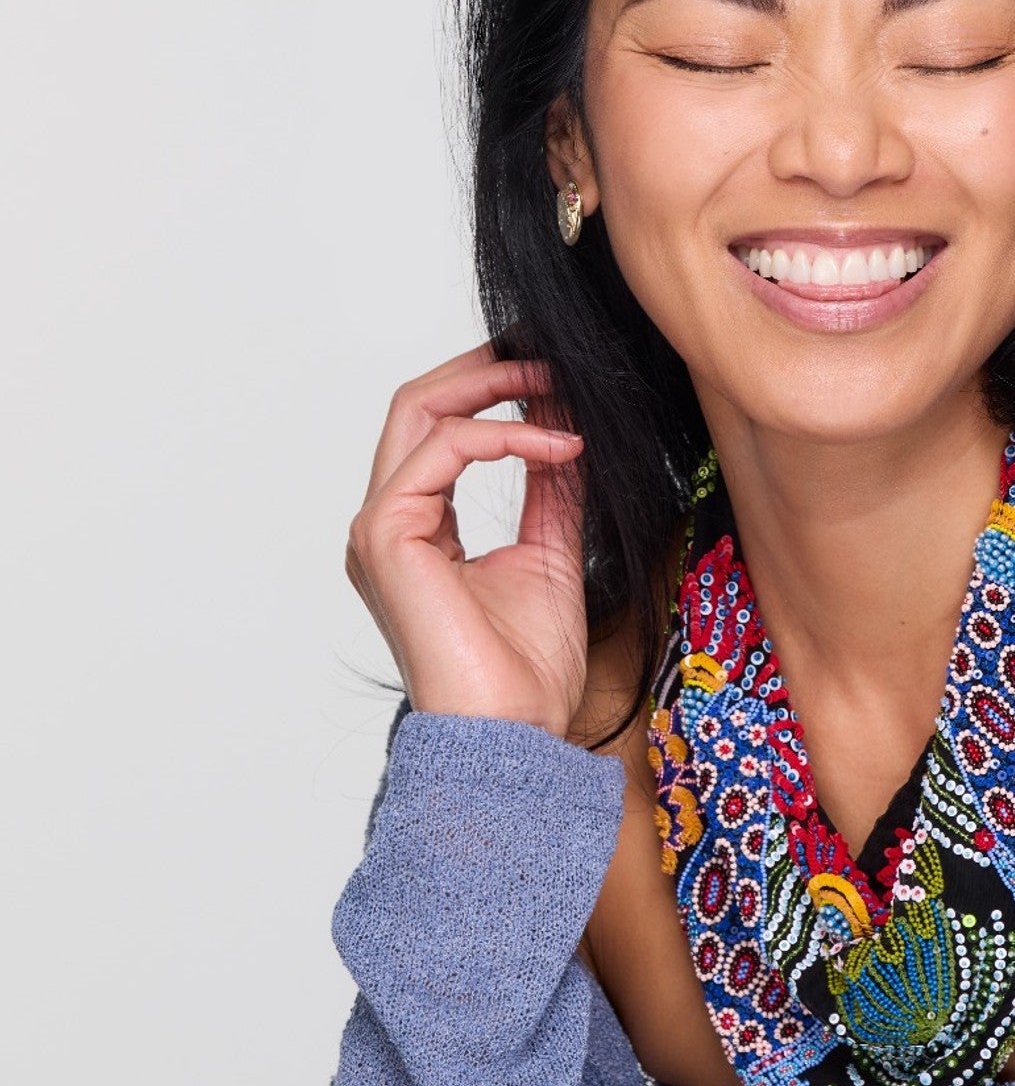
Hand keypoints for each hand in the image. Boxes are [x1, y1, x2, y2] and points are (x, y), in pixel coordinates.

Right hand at [345, 338, 588, 738]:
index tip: (556, 372)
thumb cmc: (526, 667)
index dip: (494, 388)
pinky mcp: (386, 535)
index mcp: (417, 527)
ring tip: (562, 388)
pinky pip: (441, 449)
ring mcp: (379, 527)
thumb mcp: (551, 551)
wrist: (513, 731)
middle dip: (487, 367)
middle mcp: (387, 521)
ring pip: (418, 410)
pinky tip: (558, 446)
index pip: (441, 427)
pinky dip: (505, 434)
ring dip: (497, 387)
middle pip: (417, 402)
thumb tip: (565, 428)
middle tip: (549, 355)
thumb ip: (549, 489)